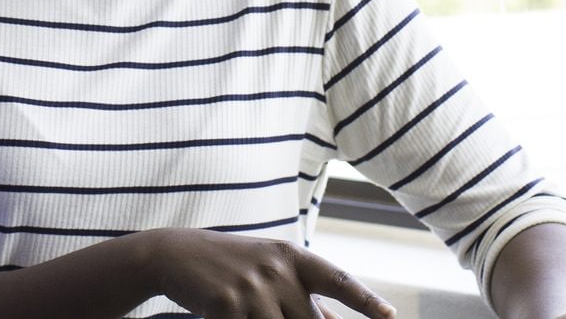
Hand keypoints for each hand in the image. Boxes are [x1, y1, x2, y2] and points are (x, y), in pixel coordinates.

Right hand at [139, 227, 394, 318]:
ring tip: (250, 314)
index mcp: (293, 257)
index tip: (390, 315)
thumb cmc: (230, 264)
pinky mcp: (227, 305)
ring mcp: (253, 287)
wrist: (176, 253)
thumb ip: (301, 295)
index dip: (366, 301)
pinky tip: (230, 317)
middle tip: (279, 317)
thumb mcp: (269, 269)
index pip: (338, 281)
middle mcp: (278, 269)